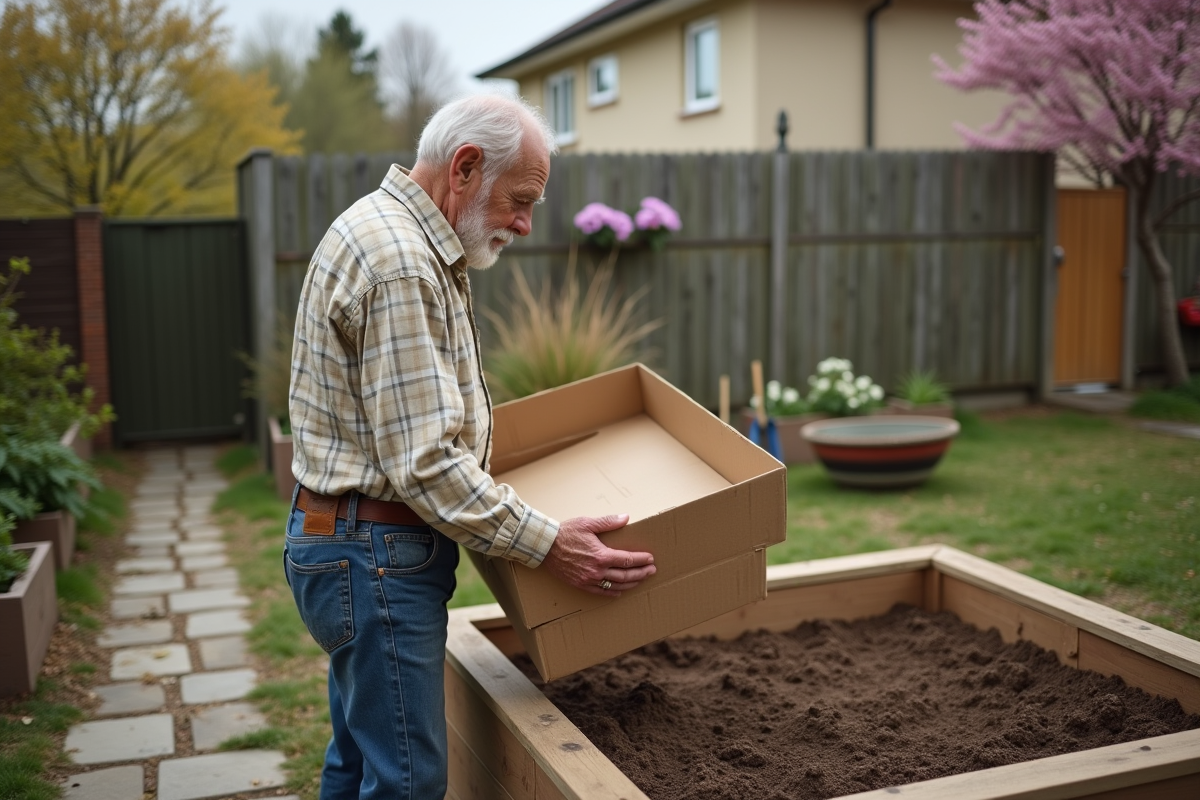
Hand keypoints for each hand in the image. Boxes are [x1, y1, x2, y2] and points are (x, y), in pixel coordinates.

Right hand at [540, 514, 655, 595]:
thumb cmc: (565, 532)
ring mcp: (589, 579)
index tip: (650, 558)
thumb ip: (608, 522)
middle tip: (651, 571)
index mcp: (601, 555)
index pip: (627, 560)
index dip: (641, 560)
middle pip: (625, 575)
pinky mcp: (580, 584)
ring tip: (641, 580)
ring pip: (615, 585)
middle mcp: (597, 570)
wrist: (544, 546)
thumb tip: (626, 518)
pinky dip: (612, 592)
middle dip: (641, 573)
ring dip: (630, 584)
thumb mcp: (588, 523)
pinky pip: (600, 592)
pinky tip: (620, 592)